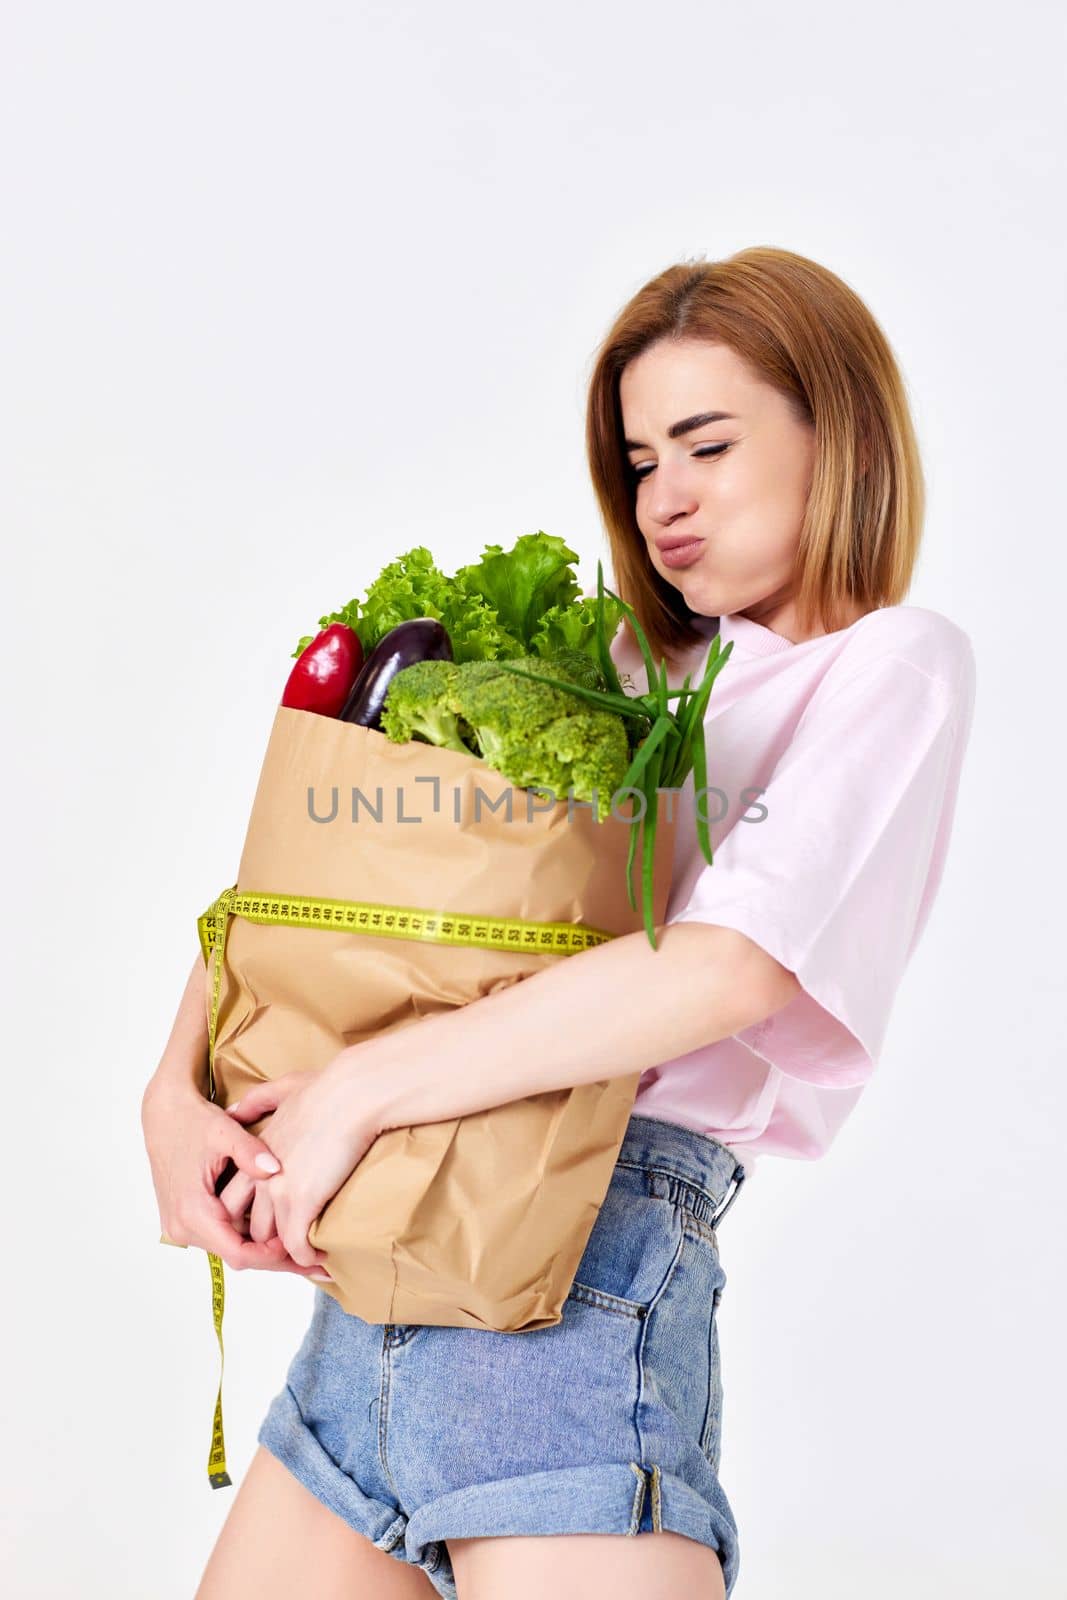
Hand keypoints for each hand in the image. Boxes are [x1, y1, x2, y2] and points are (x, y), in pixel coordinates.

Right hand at [141, 1076, 329, 1277]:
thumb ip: (249, 1153)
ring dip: (264, 1250)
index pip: (239, 1253)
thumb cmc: (191, 1120)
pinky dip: (249, 1237)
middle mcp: (183, 1227)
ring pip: (231, 1248)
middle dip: (277, 1259)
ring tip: (302, 1251)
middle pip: (238, 1257)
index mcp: (193, 1211)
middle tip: (316, 1265)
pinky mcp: (186, 1219)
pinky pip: (222, 1236)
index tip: (303, 1247)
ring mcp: (182, 1226)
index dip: (274, 1256)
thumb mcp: (223, 1132)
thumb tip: (276, 1170)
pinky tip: (276, 1234)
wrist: (162, 1114)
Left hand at [223, 1058, 381, 1268]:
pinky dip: (307, 1258)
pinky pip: (296, 1246)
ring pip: (270, 1239)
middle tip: (288, 1247)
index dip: (251, 1214)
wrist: (353, 1095)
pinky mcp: (302, 1201)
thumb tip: (237, 1110)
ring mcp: (278, 1190)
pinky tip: (321, 1257)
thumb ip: (258, 1101)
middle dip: (265, 1239)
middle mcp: (258, 1175)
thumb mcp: (284, 1088)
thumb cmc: (330, 1089)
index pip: (235, 1197)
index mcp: (253, 1153)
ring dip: (287, 1252)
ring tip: (306, 1256)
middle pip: (247, 1223)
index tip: (273, 1221)